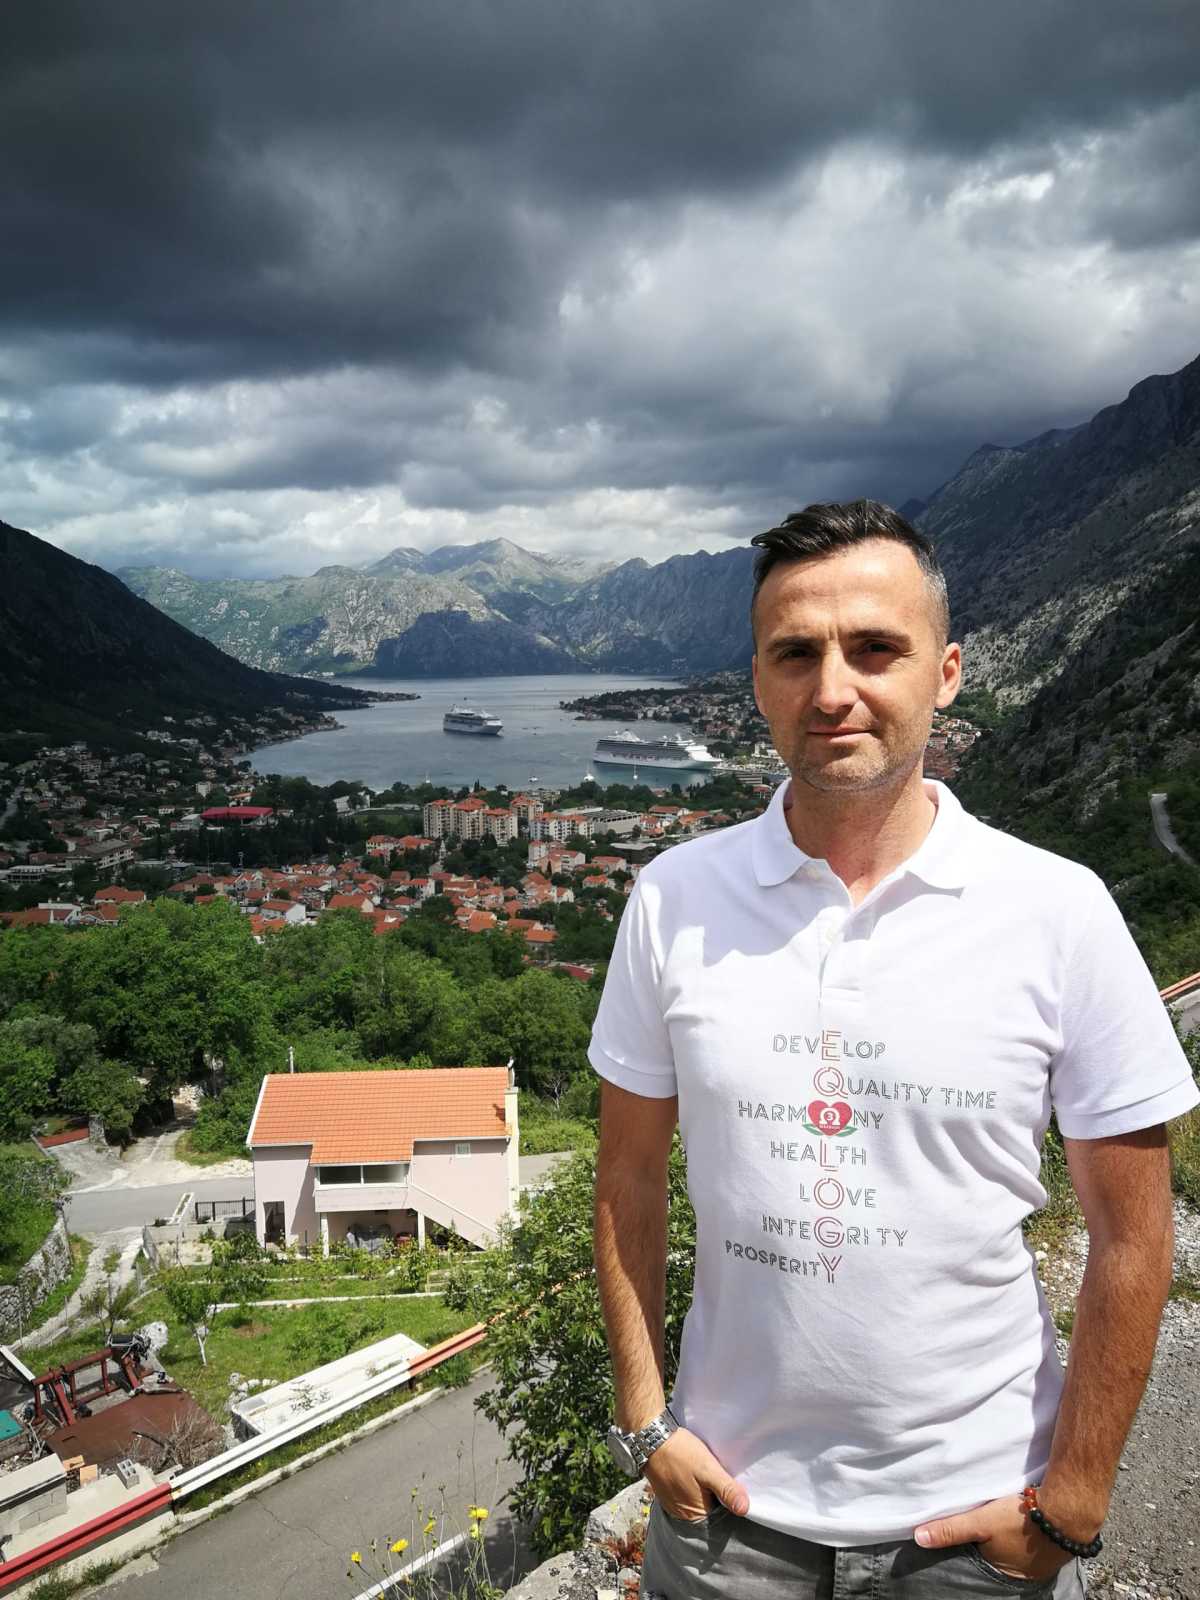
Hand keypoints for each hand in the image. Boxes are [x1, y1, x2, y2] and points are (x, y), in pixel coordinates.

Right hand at [643, 1426, 749, 1522]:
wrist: (651, 1436)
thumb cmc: (680, 1452)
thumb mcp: (707, 1469)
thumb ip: (726, 1489)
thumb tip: (745, 1509)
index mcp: (695, 1514)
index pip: (722, 1516)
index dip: (730, 1502)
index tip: (734, 1485)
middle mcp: (682, 1515)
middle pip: (710, 1509)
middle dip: (718, 1496)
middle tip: (722, 1475)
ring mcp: (673, 1504)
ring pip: (699, 1501)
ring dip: (706, 1490)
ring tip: (709, 1473)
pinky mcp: (668, 1492)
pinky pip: (687, 1494)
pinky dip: (695, 1486)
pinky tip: (696, 1472)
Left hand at [914, 1494, 1073, 1582]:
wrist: (1069, 1511)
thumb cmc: (1022, 1520)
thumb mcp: (981, 1522)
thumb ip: (951, 1530)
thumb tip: (918, 1538)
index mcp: (1003, 1574)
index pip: (978, 1563)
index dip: (971, 1551)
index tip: (966, 1538)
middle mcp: (1023, 1573)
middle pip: (997, 1557)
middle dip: (989, 1545)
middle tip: (982, 1529)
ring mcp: (1040, 1561)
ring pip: (1015, 1548)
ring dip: (1007, 1537)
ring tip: (999, 1523)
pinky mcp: (1053, 1544)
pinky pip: (1032, 1540)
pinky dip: (1025, 1531)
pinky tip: (1020, 1519)